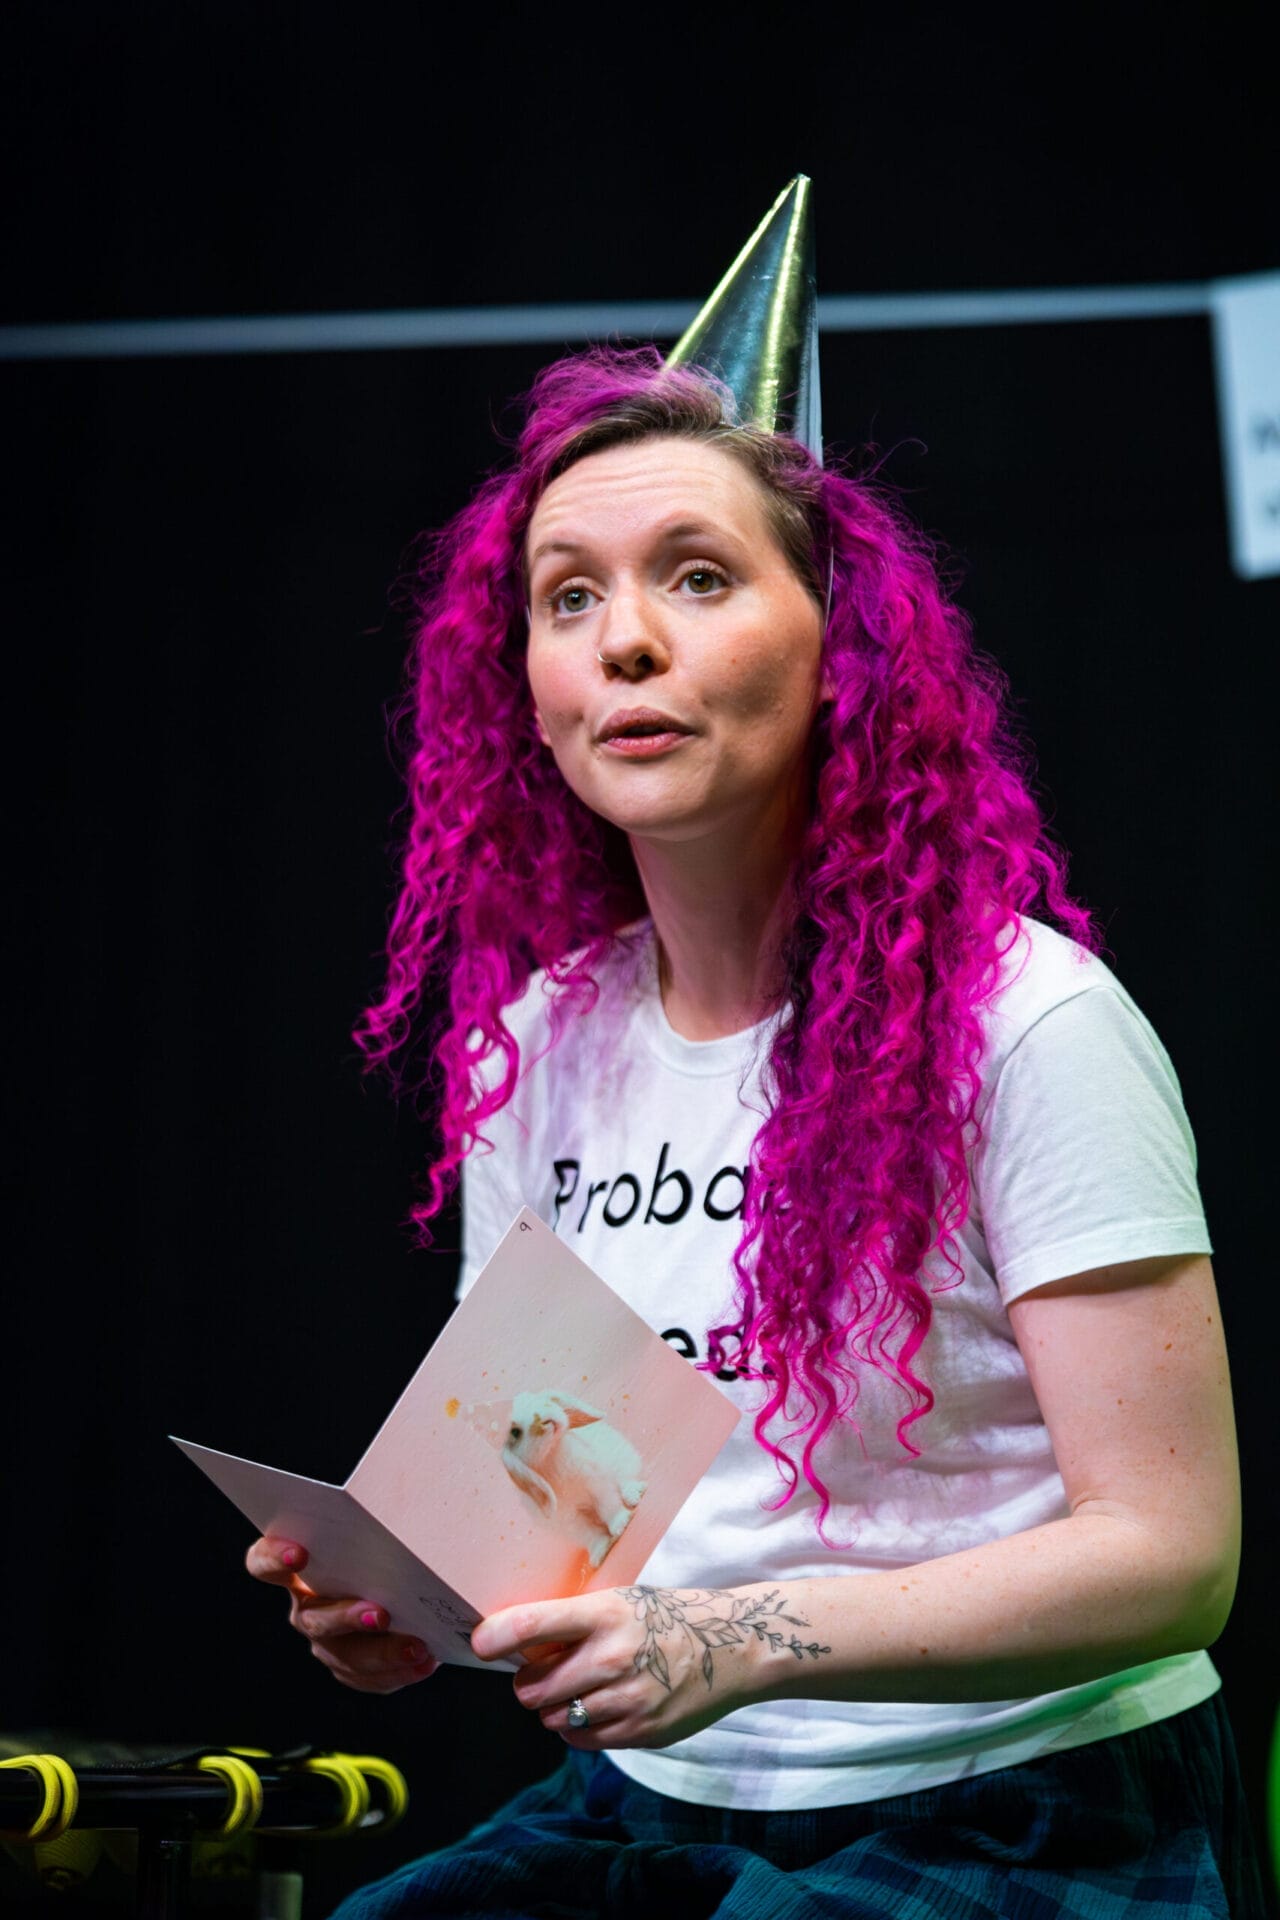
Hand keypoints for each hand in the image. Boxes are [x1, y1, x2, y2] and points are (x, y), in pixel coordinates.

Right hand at [245, 1536, 437, 1692]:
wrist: (406, 1579)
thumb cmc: (386, 1541)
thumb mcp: (380, 1526)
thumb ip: (378, 1521)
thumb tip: (409, 1507)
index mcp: (297, 1564)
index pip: (262, 1562)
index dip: (272, 1558)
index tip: (300, 1553)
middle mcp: (304, 1607)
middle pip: (312, 1619)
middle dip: (346, 1617)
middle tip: (380, 1614)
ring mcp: (324, 1642)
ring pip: (343, 1655)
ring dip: (380, 1653)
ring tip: (416, 1646)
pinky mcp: (348, 1666)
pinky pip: (368, 1677)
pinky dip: (397, 1671)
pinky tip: (425, 1661)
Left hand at [471, 1584, 771, 1748]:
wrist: (730, 1648)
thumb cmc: (663, 1619)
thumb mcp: (619, 1602)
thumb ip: (572, 1623)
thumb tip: (512, 1642)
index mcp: (604, 1614)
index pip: (533, 1625)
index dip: (497, 1637)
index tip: (480, 1644)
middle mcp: (611, 1658)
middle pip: (532, 1688)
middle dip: (528, 1683)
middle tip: (543, 1672)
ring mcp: (625, 1700)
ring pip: (551, 1718)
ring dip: (553, 1707)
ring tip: (578, 1689)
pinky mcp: (638, 1732)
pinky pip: (580, 1739)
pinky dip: (577, 1727)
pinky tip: (598, 1706)